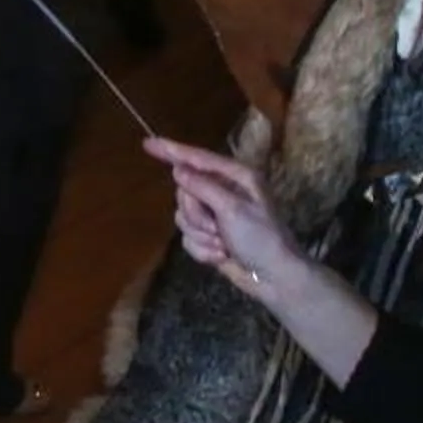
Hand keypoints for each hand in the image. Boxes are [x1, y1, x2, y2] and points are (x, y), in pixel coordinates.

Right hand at [149, 138, 299, 298]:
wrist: (274, 278)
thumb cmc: (261, 239)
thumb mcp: (233, 209)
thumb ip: (203, 187)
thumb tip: (177, 170)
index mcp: (235, 177)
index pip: (196, 158)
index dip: (171, 150)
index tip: (147, 143)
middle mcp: (223, 192)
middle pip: (185, 192)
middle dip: (196, 215)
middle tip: (216, 228)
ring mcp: (215, 215)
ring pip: (183, 217)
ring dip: (201, 235)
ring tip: (223, 244)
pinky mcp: (209, 237)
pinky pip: (187, 238)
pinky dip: (202, 250)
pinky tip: (221, 256)